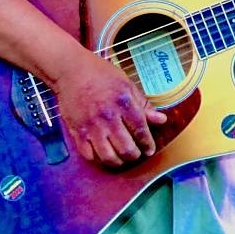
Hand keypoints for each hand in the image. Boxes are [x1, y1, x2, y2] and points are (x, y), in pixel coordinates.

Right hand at [51, 50, 166, 167]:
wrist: (72, 71)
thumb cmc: (101, 75)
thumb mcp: (127, 85)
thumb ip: (144, 105)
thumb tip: (161, 120)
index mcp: (123, 103)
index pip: (140, 130)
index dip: (147, 143)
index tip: (150, 149)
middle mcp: (108, 117)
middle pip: (126, 148)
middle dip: (134, 155)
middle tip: (136, 154)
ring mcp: (91, 126)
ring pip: (108, 156)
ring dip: (118, 162)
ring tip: (122, 158)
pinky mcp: (77, 132)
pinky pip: (89, 155)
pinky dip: (99, 160)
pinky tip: (104, 156)